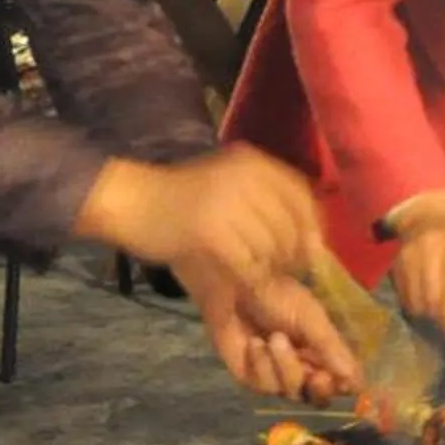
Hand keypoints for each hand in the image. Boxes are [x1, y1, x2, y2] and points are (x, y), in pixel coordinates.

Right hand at [75, 141, 318, 286]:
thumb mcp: (227, 187)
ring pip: (270, 248)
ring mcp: (227, 203)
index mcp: (252, 163)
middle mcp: (245, 177)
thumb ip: (266, 205)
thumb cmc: (179, 200)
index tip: (311, 252)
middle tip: (280, 271)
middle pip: (290, 226)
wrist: (130, 202)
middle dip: (291, 254)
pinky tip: (241, 281)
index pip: (301, 195)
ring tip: (254, 273)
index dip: (312, 227)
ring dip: (268, 268)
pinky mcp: (210, 231)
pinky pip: (247, 263)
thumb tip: (313, 243)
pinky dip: (249, 277)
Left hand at [178, 257, 361, 401]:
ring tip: (274, 338)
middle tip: (317, 377)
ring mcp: (277, 376)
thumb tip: (359, 383)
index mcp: (323, 352)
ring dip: (284, 366)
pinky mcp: (252, 378)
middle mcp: (304, 368)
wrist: (235, 290)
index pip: (341, 381)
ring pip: (291, 391)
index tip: (342, 382)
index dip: (343, 387)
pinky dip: (261, 363)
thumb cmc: (278, 296)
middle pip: (318, 397)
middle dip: (318, 388)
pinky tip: (254, 343)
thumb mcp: (311, 317)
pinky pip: (264, 385)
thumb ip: (332, 349)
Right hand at [386, 199, 444, 342]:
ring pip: (416, 301)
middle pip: (432, 298)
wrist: (425, 215)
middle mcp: (429, 250)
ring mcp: (409, 257)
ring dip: (427, 315)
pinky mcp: (396, 265)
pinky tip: (423, 305)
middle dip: (440, 320)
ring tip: (436, 316)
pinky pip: (403, 296)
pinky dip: (414, 306)